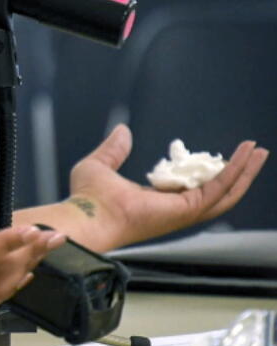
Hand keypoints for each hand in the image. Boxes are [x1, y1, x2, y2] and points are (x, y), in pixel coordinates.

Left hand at [63, 125, 268, 250]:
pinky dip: (235, 171)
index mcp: (156, 201)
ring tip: (258, 152)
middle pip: (216, 192)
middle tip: (253, 153)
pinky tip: (245, 155)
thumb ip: (113, 149)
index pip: (189, 187)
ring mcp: (182, 212)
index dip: (204, 171)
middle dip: (237, 173)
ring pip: (225, 192)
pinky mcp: (187, 209)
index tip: (213, 155)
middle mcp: (173, 209)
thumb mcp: (99, 164)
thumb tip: (122, 131)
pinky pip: (218, 188)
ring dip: (244, 172)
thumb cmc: (87, 198)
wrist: (86, 214)